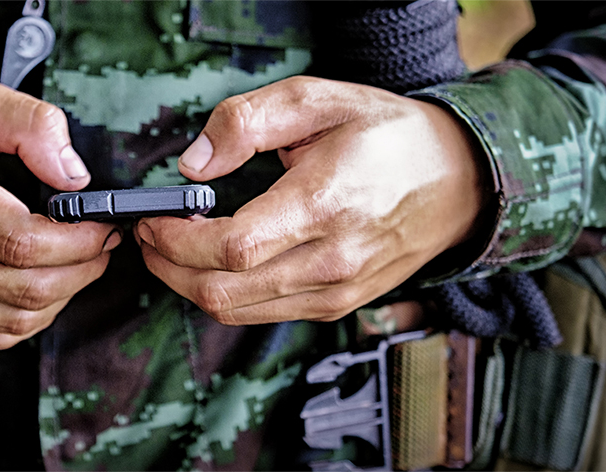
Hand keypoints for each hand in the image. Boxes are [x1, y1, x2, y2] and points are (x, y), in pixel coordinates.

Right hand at [0, 82, 120, 348]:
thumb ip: (28, 125)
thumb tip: (73, 174)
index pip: (24, 242)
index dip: (78, 242)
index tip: (101, 225)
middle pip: (25, 288)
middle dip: (82, 270)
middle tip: (99, 245)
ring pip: (12, 321)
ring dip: (61, 298)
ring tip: (76, 264)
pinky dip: (27, 319)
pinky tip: (40, 288)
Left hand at [137, 76, 488, 323]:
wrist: (456, 180)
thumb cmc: (386, 136)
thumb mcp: (318, 99)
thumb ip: (247, 121)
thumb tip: (194, 163)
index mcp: (325, 204)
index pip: (231, 247)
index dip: (176, 239)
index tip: (153, 217)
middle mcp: (332, 259)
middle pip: (222, 291)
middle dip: (168, 266)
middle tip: (149, 234)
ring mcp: (336, 290)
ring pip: (237, 311)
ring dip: (189, 285)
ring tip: (172, 248)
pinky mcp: (337, 306)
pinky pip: (263, 314)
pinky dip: (225, 294)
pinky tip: (215, 263)